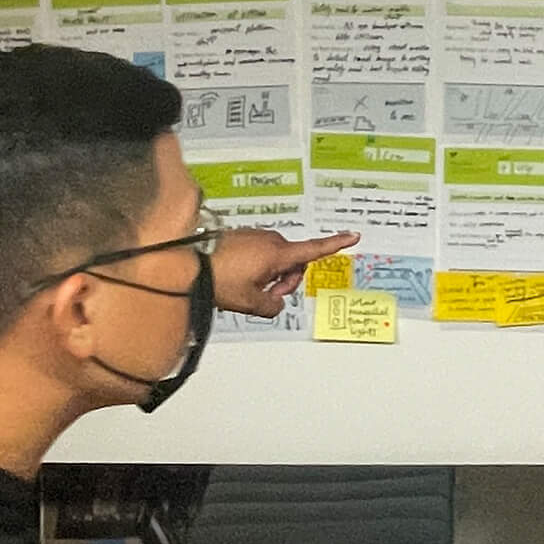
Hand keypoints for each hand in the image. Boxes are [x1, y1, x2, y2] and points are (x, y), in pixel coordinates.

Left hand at [212, 228, 360, 317]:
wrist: (190, 263)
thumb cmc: (220, 278)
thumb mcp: (251, 302)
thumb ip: (272, 307)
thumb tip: (276, 304)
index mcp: (278, 253)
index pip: (314, 249)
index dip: (335, 244)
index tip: (352, 236)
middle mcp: (270, 241)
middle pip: (294, 263)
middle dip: (286, 281)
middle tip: (267, 295)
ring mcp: (256, 237)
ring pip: (276, 260)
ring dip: (270, 275)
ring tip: (248, 287)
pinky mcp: (244, 237)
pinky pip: (261, 254)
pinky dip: (258, 268)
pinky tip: (240, 277)